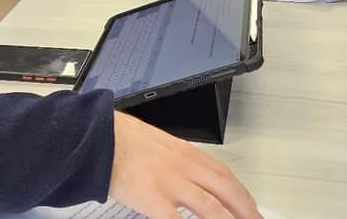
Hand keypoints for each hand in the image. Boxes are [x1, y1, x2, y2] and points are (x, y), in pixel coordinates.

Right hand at [109, 112, 260, 218]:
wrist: (98, 136)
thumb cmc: (120, 138)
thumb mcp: (156, 142)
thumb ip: (174, 159)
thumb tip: (185, 174)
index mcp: (186, 152)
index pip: (223, 174)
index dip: (240, 192)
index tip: (248, 204)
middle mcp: (184, 167)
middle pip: (226, 190)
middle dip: (245, 210)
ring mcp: (172, 183)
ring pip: (212, 209)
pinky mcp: (155, 199)